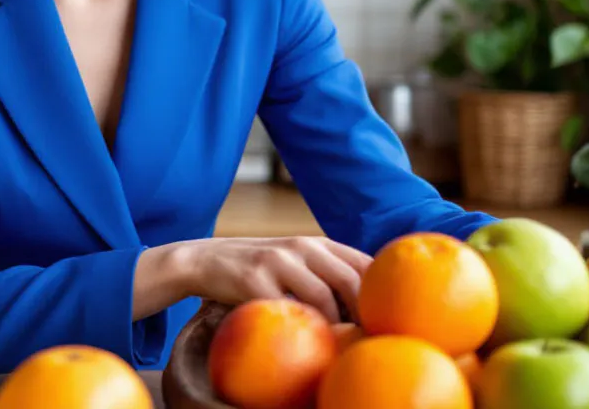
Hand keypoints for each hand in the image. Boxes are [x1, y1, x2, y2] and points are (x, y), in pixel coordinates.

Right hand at [177, 236, 372, 323]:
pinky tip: (303, 342)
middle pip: (350, 279)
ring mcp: (277, 261)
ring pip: (322, 296)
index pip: (364, 263)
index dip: (380, 292)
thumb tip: (367, 308)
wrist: (204, 259)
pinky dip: (301, 328)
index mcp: (316, 242)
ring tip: (338, 346)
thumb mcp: (293, 260)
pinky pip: (287, 309)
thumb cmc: (257, 268)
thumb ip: (325, 272)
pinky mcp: (254, 280)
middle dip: (363, 313)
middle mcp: (301, 246)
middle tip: (367, 340)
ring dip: (334, 326)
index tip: (385, 319)